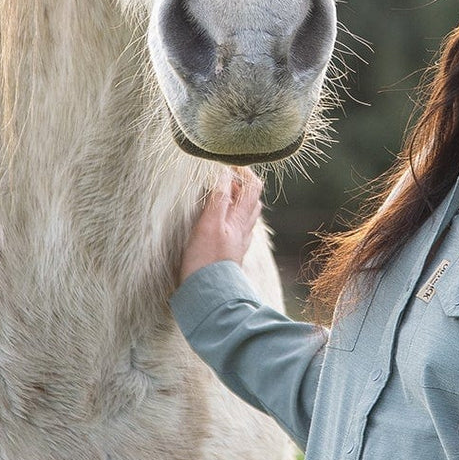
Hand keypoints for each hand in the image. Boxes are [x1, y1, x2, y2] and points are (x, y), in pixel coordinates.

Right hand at [179, 169, 262, 283]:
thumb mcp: (209, 224)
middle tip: (222, 177)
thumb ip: (219, 199)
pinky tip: (220, 221)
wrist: (208, 296)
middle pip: (251, 200)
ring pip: (245, 215)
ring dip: (237, 201)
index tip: (226, 163)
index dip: (243, 171)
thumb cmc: (206, 261)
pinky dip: (231, 218)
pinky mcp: (230, 254)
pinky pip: (237, 230)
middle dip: (241, 185)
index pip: (252, 186)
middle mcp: (243, 229)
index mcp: (240, 219)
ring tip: (221, 195)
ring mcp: (238, 242)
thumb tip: (225, 174)